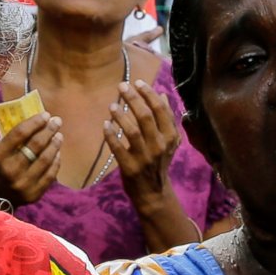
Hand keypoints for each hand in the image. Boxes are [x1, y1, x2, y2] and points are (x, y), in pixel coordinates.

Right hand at [0, 110, 60, 204]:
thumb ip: (12, 138)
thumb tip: (36, 120)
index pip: (20, 133)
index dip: (35, 122)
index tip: (45, 115)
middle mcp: (11, 170)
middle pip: (36, 144)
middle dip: (49, 130)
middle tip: (57, 121)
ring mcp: (23, 184)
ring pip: (46, 159)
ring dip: (55, 144)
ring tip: (59, 135)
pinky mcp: (34, 194)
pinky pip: (50, 174)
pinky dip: (56, 161)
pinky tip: (57, 152)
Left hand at [106, 79, 182, 201]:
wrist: (153, 192)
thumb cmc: (158, 162)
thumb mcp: (168, 141)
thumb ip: (166, 119)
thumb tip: (163, 95)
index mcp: (170, 137)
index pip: (161, 110)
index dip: (148, 94)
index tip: (137, 82)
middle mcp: (159, 146)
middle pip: (145, 116)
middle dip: (133, 98)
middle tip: (121, 86)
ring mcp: (145, 158)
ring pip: (132, 131)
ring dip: (120, 115)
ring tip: (112, 105)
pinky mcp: (130, 167)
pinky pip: (118, 148)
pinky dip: (110, 135)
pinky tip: (105, 124)